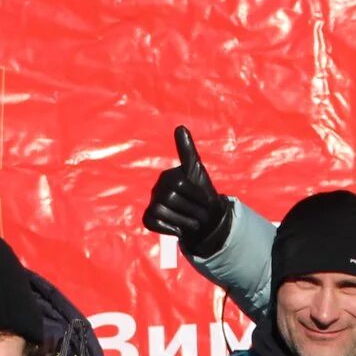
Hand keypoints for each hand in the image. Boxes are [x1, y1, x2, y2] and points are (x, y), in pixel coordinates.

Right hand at [142, 125, 232, 256]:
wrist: (206, 220)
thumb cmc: (202, 195)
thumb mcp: (198, 172)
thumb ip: (188, 151)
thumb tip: (180, 126)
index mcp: (169, 176)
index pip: (180, 184)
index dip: (196, 196)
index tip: (206, 201)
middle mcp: (157, 188)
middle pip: (171, 199)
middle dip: (191, 210)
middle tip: (201, 215)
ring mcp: (153, 203)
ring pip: (162, 212)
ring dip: (183, 221)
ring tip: (193, 222)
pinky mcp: (149, 218)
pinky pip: (152, 222)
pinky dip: (168, 228)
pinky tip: (179, 229)